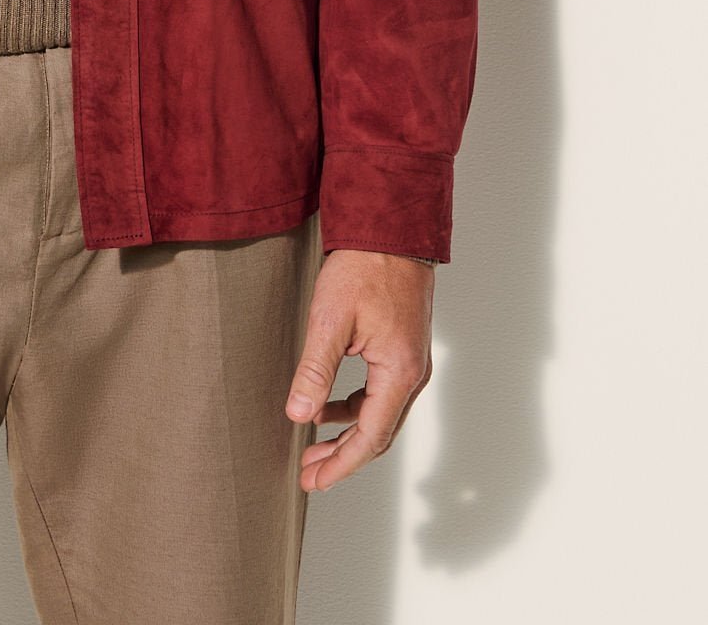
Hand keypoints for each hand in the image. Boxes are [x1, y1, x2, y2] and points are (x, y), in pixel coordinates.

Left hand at [285, 248, 433, 491]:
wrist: (389, 229)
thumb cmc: (364, 267)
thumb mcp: (330, 319)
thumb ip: (315, 370)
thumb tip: (298, 415)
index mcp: (399, 372)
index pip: (370, 437)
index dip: (341, 464)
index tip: (314, 481)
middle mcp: (412, 373)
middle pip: (378, 432)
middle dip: (342, 455)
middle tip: (308, 473)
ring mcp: (411, 362)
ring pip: (379, 414)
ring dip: (346, 431)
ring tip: (312, 444)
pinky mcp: (402, 348)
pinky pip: (380, 393)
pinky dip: (354, 406)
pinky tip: (327, 404)